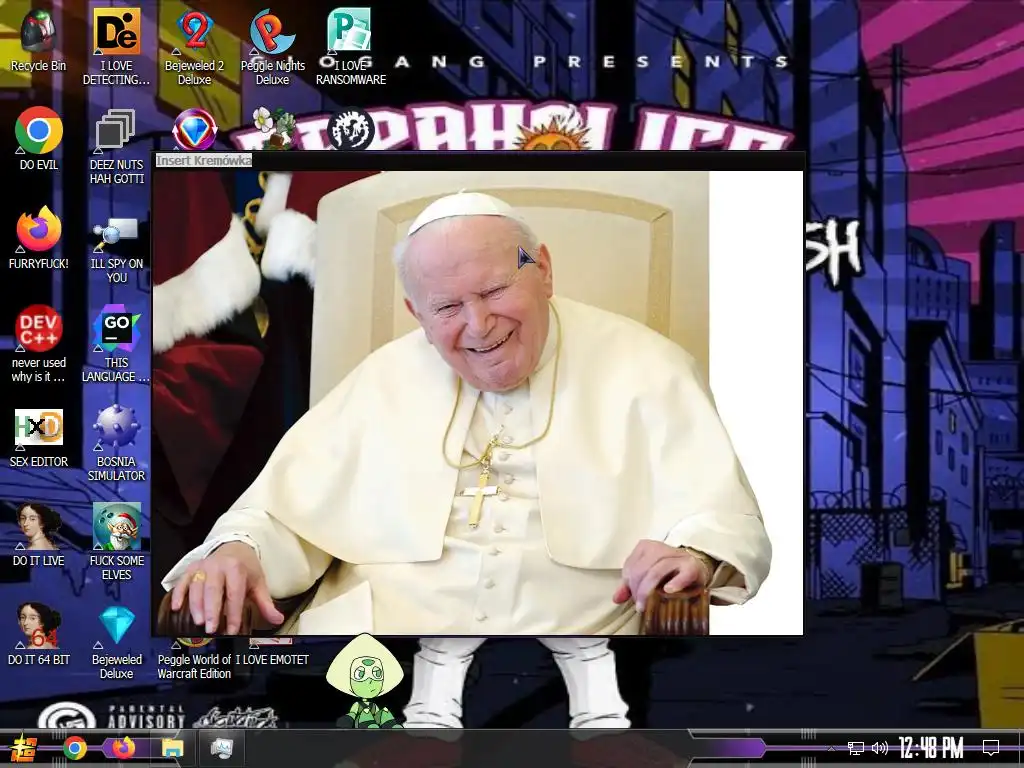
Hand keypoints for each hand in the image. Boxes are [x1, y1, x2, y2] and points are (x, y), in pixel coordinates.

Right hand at [169, 542, 283, 633]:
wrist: (234, 547)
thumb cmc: (246, 569)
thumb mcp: (258, 583)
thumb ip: (266, 603)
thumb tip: (278, 620)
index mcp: (237, 569)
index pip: (234, 594)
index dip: (233, 613)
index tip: (232, 630)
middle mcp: (218, 566)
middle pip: (213, 590)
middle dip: (212, 610)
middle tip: (211, 629)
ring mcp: (203, 567)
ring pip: (196, 587)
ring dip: (196, 605)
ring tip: (199, 622)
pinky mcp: (191, 568)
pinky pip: (182, 581)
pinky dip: (178, 594)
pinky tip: (176, 608)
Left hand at [612, 540, 706, 611]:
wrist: (697, 569)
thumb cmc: (669, 573)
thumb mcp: (647, 576)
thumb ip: (631, 585)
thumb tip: (617, 598)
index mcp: (647, 547)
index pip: (631, 565)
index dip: (629, 584)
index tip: (633, 597)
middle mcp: (661, 548)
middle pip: (643, 568)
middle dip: (638, 589)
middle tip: (640, 604)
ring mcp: (678, 556)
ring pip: (658, 569)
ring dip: (650, 590)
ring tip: (648, 604)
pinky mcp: (692, 567)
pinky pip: (683, 573)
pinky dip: (675, 582)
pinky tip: (668, 591)